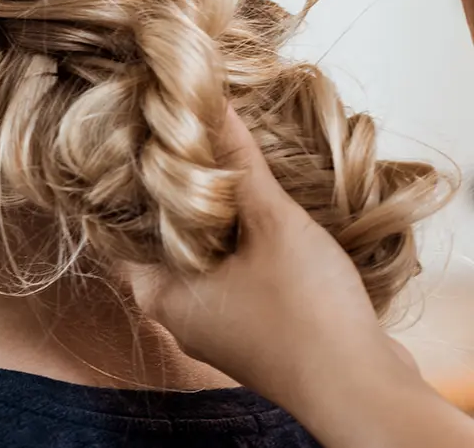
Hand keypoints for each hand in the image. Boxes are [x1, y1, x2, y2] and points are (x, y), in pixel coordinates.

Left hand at [123, 107, 473, 447]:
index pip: (124, 224)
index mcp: (160, 293)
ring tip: (226, 156)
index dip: (135, 177)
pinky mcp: (254, 327)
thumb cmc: (306, 311)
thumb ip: (238, 160)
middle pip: (166, 234)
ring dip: (220, 212)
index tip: (148, 134)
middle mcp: (180, 312)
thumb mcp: (271, 221)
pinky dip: (243, 238)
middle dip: (183, 188)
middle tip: (190, 134)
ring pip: (205, 251)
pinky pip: (234, 269)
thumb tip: (211, 100)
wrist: (364, 390)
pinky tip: (260, 204)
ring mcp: (218, 323)